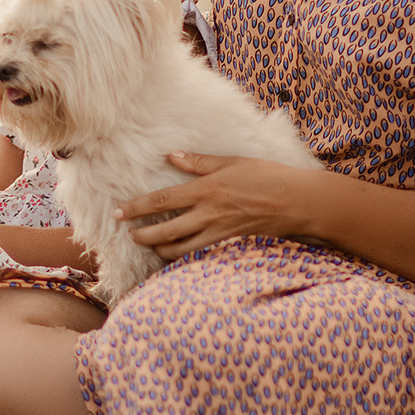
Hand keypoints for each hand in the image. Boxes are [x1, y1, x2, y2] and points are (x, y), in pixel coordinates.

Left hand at [116, 153, 310, 259]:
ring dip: (159, 249)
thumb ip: (200, 162)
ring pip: (180, 250)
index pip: (161, 202)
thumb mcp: (232, 161)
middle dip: (142, 234)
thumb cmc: (267, 176)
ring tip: (149, 245)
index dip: (136, 208)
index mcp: (206, 190)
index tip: (118, 212)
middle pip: (165, 231)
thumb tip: (173, 156)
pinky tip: (177, 255)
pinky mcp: (229, 246)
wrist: (296, 202)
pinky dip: (184, 258)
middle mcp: (208, 214)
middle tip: (128, 234)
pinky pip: (200, 256)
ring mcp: (219, 234)